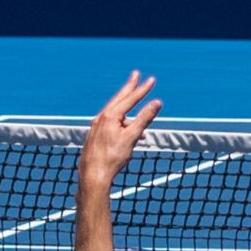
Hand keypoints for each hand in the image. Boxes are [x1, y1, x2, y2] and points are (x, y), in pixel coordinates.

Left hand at [77, 71, 161, 188]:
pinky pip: (110, 124)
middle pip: (118, 99)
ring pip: (114, 113)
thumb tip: (156, 102)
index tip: (152, 80)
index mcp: (110, 116)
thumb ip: (144, 118)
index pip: (130, 99)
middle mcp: (101, 118)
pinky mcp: (95, 135)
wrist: (93, 175)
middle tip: (136, 74)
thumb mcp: (131, 137)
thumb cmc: (112, 158)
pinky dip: (121, 124)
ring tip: (139, 121)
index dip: (142, 89)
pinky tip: (126, 134)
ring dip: (128, 112)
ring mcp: (96, 126)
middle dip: (129, 87)